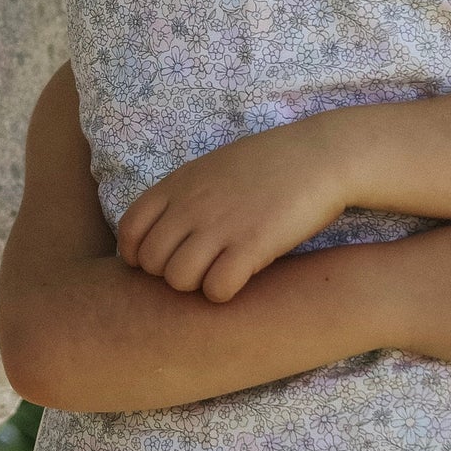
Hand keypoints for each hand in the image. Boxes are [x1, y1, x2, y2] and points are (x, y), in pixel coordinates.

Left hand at [116, 118, 345, 302]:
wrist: (319, 156)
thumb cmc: (267, 164)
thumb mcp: (211, 169)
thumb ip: (181, 196)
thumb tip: (158, 228)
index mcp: (177, 185)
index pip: (130, 231)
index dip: (139, 255)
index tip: (163, 260)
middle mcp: (191, 205)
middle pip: (151, 262)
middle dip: (168, 274)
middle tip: (197, 270)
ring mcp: (220, 225)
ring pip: (178, 279)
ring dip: (195, 286)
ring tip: (218, 275)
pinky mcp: (252, 245)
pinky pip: (216, 289)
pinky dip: (223, 293)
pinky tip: (240, 281)